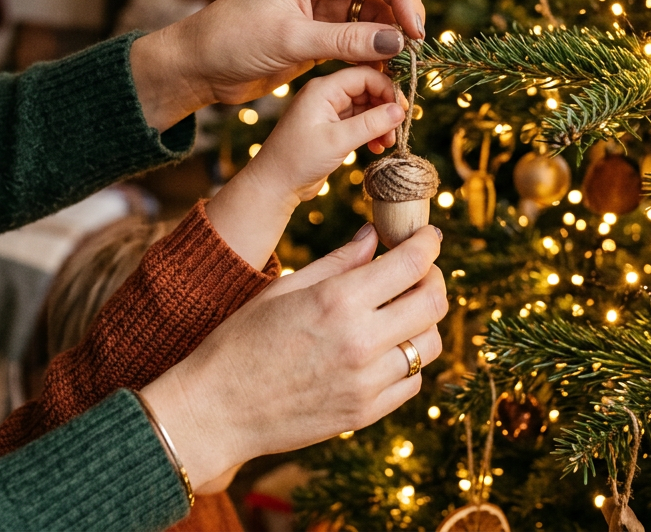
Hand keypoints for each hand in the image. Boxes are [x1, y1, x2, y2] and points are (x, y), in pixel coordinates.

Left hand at [129, 0, 426, 131]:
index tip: (415, 31)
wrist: (199, 66)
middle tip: (416, 50)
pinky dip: (376, 51)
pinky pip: (361, 36)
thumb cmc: (233, 40)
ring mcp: (324, 5)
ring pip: (376, 14)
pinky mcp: (322, 32)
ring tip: (403, 65)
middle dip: (402, 15)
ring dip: (391, 36)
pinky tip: (385, 69)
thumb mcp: (292, 40)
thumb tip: (398, 42)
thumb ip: (347, 40)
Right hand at [140, 224, 445, 490]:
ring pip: (430, 345)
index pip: (412, 264)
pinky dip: (409, 362)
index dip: (429, 244)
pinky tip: (386, 351)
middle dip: (434, 279)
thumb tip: (375, 236)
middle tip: (419, 272)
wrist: (216, 411)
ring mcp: (366, 382)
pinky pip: (412, 383)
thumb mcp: (284, 289)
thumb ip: (338, 262)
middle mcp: (360, 341)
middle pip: (434, 303)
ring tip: (401, 313)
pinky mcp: (365, 414)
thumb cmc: (239, 342)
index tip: (429, 236)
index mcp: (337, 301)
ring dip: (424, 323)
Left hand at [205, 65, 405, 267]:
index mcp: (323, 88)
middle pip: (368, 89)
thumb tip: (400, 110)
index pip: (365, 74)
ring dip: (381, 123)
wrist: (275, 186)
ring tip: (388, 143)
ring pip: (367, 108)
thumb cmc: (298, 159)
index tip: (402, 111)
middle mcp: (326, 95)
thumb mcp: (337, 140)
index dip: (387, 89)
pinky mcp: (331, 129)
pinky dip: (372, 133)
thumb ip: (371, 123)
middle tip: (398, 130)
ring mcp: (329, 112)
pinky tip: (377, 148)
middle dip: (386, 108)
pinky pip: (360, 123)